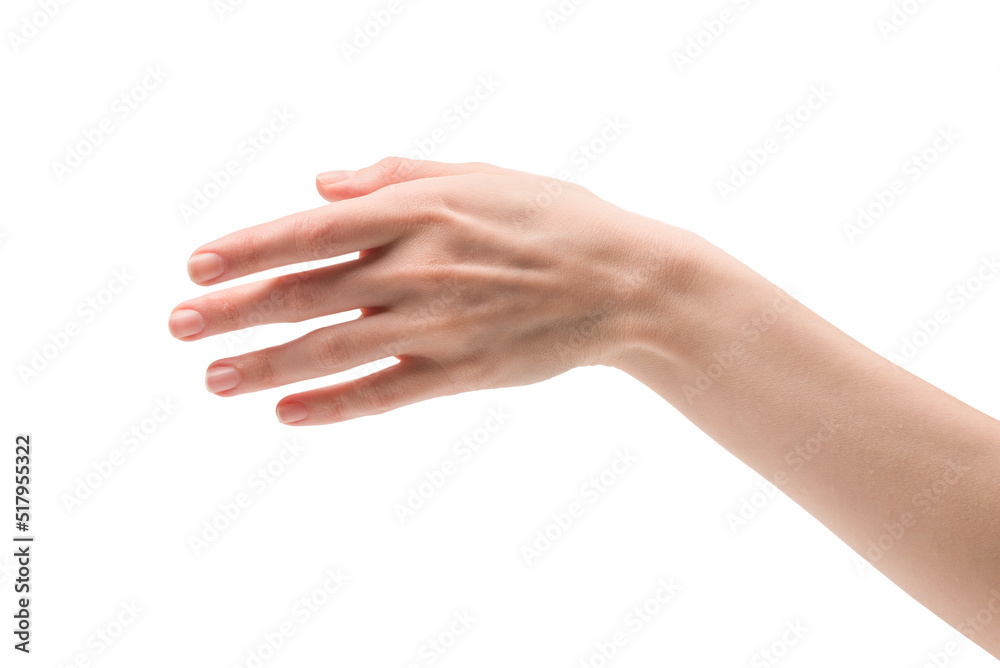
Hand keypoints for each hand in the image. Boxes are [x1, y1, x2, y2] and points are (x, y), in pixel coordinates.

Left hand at [168, 158, 693, 424]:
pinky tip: (288, 415)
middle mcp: (416, 268)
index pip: (309, 232)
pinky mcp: (462, 372)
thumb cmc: (554, 217)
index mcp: (418, 211)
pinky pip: (386, 392)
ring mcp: (437, 325)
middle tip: (178, 326)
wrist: (627, 281)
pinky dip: (334, 406)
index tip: (196, 266)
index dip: (247, 249)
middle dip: (235, 310)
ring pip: (332, 349)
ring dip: (266, 366)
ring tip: (213, 379)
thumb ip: (395, 174)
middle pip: (306, 293)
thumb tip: (321, 184)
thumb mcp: (478, 174)